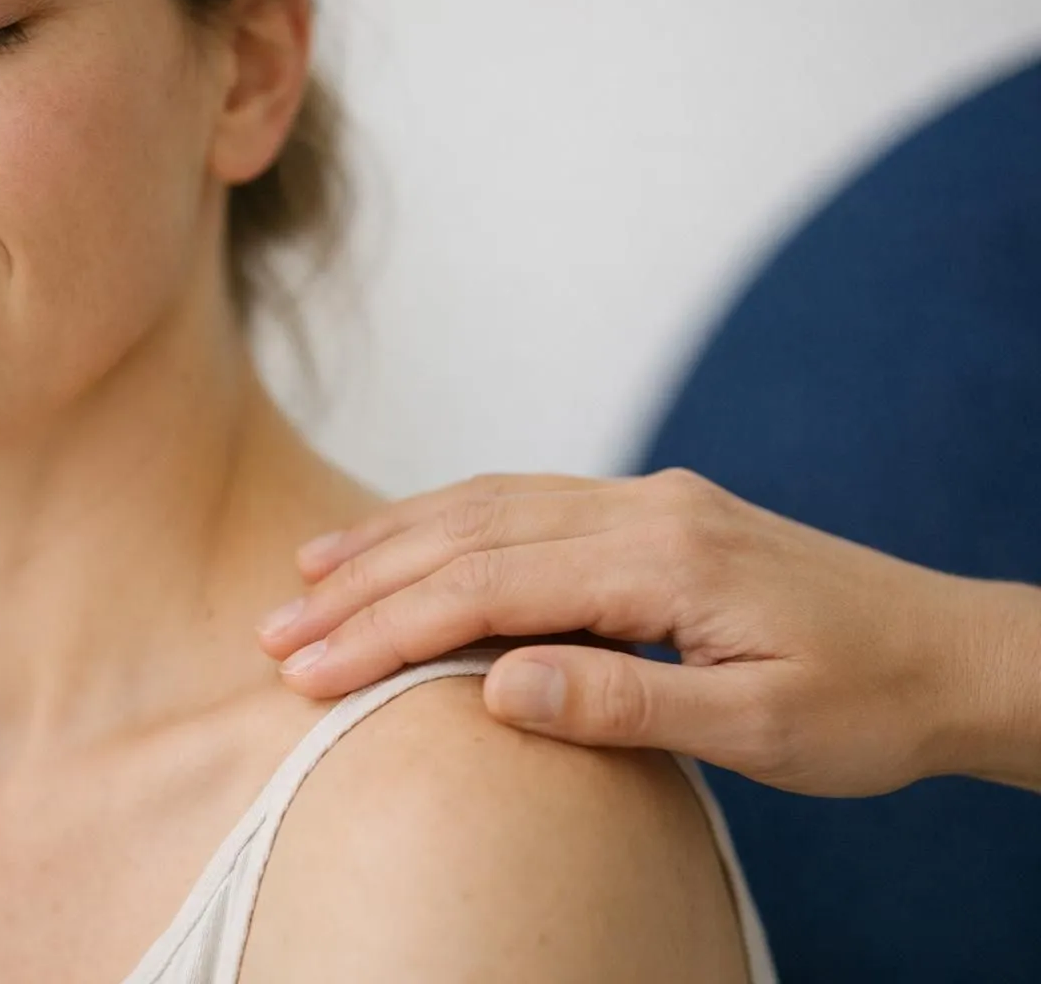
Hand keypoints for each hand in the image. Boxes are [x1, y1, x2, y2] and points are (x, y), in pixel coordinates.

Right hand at [256, 470, 1040, 797]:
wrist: (953, 653)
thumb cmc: (866, 702)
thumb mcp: (762, 727)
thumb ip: (628, 701)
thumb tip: (496, 684)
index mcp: (663, 560)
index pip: (488, 588)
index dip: (387, 629)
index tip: (308, 670)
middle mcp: (644, 509)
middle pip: (469, 533)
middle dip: (364, 583)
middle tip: (275, 630)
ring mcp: (647, 501)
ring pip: (489, 503)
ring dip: (393, 540)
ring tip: (310, 573)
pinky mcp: (651, 514)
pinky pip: (527, 502)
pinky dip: (451, 520)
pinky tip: (413, 540)